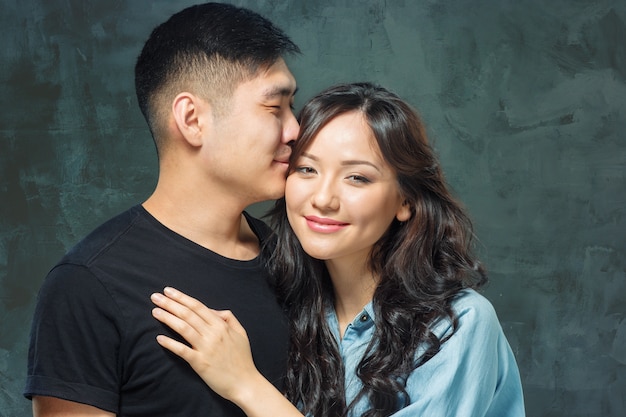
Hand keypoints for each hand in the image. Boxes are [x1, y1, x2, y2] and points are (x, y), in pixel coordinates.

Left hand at [151, 287, 257, 401]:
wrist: (245, 383)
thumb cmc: (243, 359)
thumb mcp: (241, 333)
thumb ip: (228, 318)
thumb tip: (213, 310)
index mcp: (221, 325)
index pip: (198, 306)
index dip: (182, 297)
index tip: (168, 291)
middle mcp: (213, 334)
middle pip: (188, 314)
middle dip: (170, 303)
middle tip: (155, 297)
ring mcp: (206, 348)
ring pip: (184, 328)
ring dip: (168, 318)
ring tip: (155, 311)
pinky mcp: (200, 363)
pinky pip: (182, 350)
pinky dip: (170, 343)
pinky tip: (159, 338)